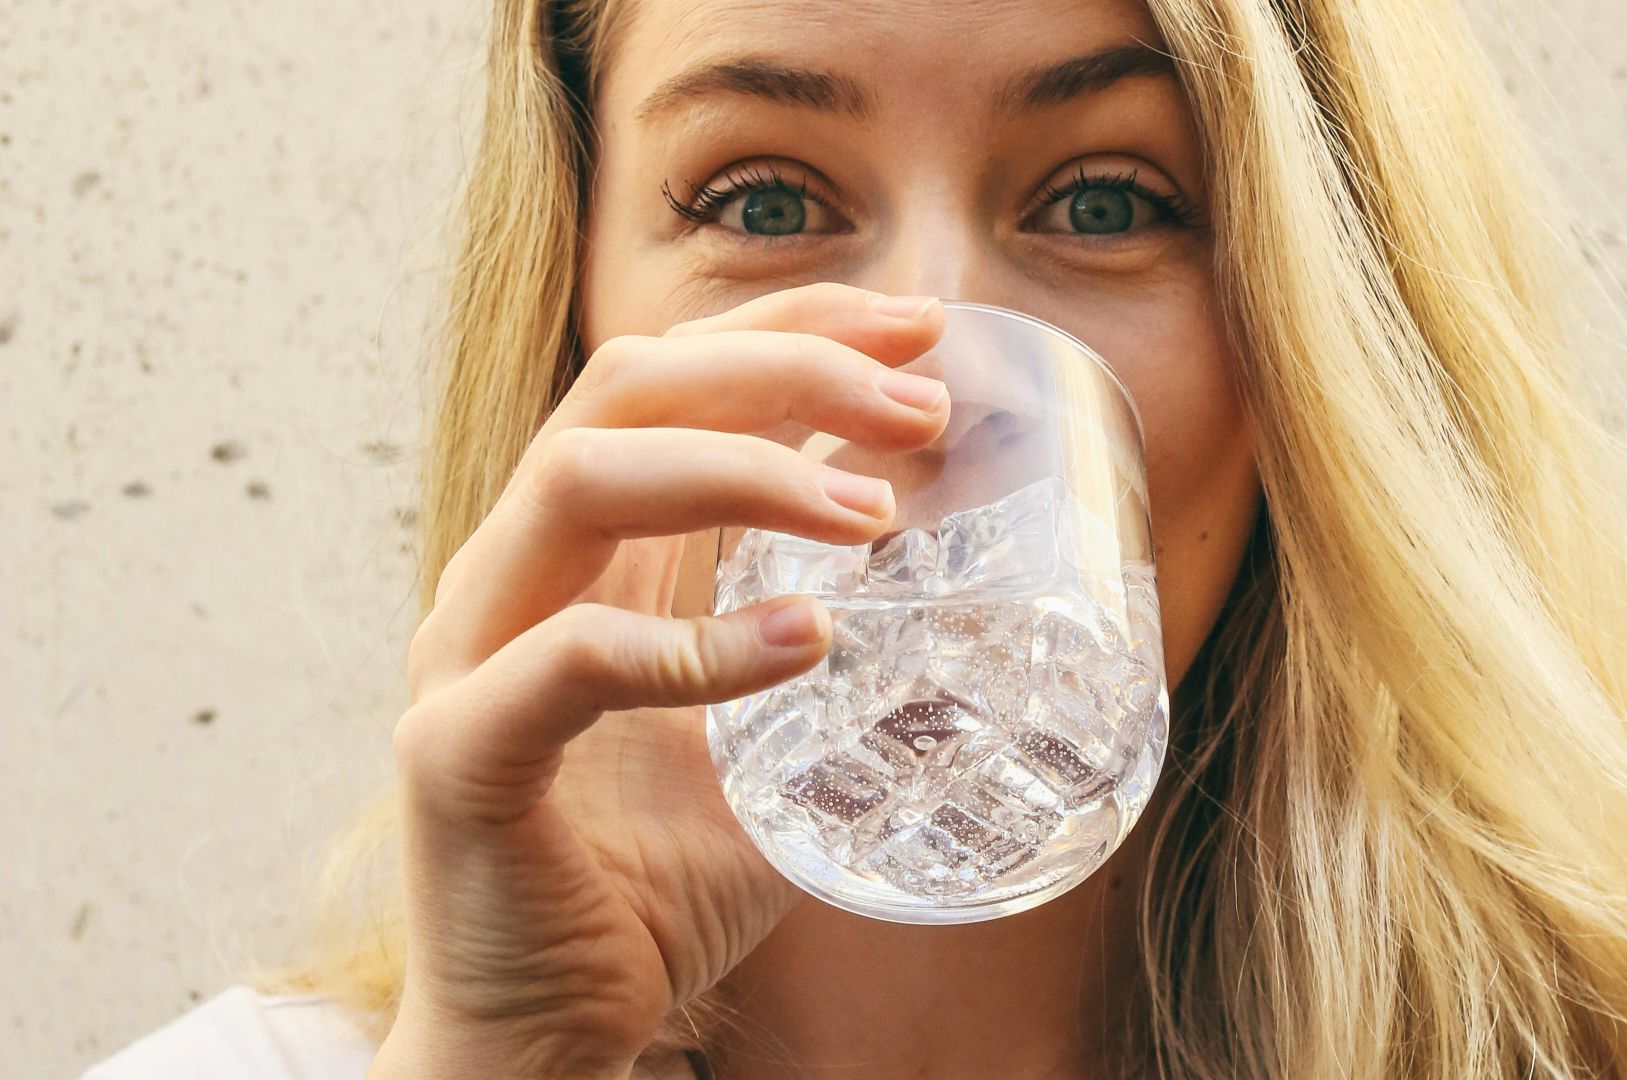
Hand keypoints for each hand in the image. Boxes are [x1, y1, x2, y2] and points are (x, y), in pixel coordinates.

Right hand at [368, 284, 948, 1078]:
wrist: (546, 1030)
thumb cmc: (653, 882)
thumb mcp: (763, 741)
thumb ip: (817, 653)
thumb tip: (960, 600)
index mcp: (577, 553)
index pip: (670, 380)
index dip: (788, 328)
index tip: (917, 330)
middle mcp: (513, 574)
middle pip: (623, 390)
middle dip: (781, 369)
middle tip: (919, 407)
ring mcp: (469, 654)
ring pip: (581, 481)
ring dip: (743, 472)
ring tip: (875, 513)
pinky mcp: (458, 753)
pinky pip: (569, 661)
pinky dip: (695, 645)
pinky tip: (805, 644)